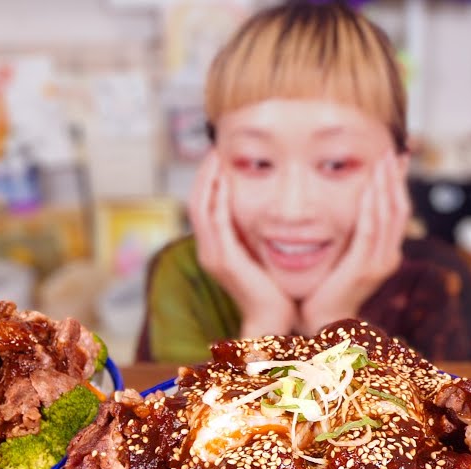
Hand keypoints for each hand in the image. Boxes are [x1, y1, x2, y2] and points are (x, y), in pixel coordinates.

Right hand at [189, 152, 295, 337]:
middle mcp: (209, 250)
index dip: (207, 180)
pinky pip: (216, 221)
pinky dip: (218, 198)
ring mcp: (213, 255)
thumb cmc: (274, 291)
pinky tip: (225, 179)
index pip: (204, 206)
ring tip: (216, 155)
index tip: (219, 156)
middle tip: (214, 147)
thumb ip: (257, 236)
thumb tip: (267, 213)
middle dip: (204, 173)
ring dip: (208, 179)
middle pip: (196, 201)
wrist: (273, 320)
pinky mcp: (224, 259)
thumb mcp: (262, 256)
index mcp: (216, 248)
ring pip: (201, 207)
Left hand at [299, 151, 409, 333]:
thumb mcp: (344, 257)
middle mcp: (388, 256)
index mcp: (385, 253)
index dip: (397, 184)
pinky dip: (372, 206)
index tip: (395, 159)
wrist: (322, 322)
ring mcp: (379, 263)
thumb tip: (346, 209)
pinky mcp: (364, 267)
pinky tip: (370, 187)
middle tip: (392, 150)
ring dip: (386, 185)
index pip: (396, 212)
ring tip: (383, 160)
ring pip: (389, 216)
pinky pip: (370, 230)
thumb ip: (350, 236)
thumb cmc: (326, 289)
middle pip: (399, 209)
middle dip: (395, 178)